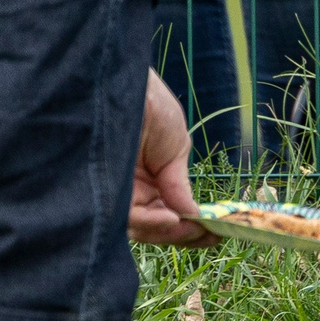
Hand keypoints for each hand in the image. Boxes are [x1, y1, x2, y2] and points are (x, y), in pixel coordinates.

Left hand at [130, 69, 215, 247]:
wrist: (125, 86)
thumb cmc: (151, 106)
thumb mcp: (176, 148)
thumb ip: (179, 185)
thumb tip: (194, 215)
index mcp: (149, 177)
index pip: (169, 210)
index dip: (192, 224)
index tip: (218, 231)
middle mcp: (129, 188)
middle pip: (156, 224)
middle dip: (184, 233)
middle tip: (211, 235)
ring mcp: (115, 192)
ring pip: (143, 226)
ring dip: (171, 231)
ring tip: (193, 225)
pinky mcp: (101, 193)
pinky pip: (128, 218)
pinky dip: (152, 223)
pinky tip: (172, 219)